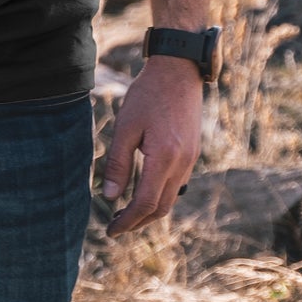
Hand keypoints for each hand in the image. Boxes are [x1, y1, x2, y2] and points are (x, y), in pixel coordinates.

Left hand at [100, 56, 203, 236]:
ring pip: (171, 198)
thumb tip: (109, 196)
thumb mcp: (125, 128)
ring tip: (125, 213)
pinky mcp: (192, 153)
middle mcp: (182, 164)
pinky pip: (177, 184)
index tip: (110, 231)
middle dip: (138, 222)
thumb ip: (117, 163)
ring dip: (149, 211)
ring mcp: (190, 160)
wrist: (179, 71)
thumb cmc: (148, 95)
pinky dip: (159, 195)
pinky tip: (142, 191)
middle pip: (161, 208)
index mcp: (165, 158)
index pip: (145, 203)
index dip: (127, 221)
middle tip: (115, 226)